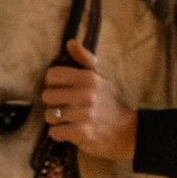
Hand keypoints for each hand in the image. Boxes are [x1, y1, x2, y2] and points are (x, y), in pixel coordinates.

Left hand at [42, 40, 136, 162]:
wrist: (129, 132)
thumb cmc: (111, 103)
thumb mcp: (102, 78)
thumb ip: (85, 59)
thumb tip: (70, 43)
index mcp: (88, 78)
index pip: (52, 75)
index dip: (53, 84)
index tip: (62, 90)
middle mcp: (86, 94)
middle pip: (47, 96)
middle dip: (53, 103)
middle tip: (64, 107)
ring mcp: (84, 115)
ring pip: (49, 115)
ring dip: (56, 120)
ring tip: (67, 120)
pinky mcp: (82, 133)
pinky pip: (55, 132)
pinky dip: (59, 134)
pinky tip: (69, 132)